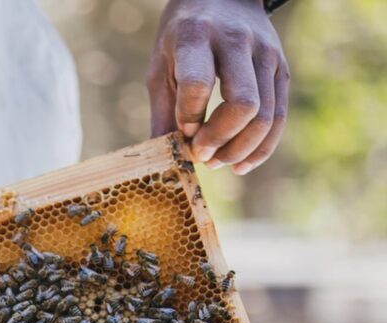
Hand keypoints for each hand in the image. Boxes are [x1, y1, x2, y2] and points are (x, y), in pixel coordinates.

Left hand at [147, 0, 289, 174]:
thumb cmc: (182, 36)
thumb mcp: (161, 64)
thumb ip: (163, 110)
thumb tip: (164, 158)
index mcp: (197, 37)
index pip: (199, 84)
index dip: (189, 117)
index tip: (182, 131)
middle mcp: (238, 43)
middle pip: (243, 105)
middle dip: (221, 140)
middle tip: (201, 155)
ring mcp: (266, 55)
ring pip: (265, 115)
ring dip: (240, 150)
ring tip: (217, 163)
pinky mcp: (282, 68)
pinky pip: (279, 116)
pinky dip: (262, 147)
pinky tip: (241, 164)